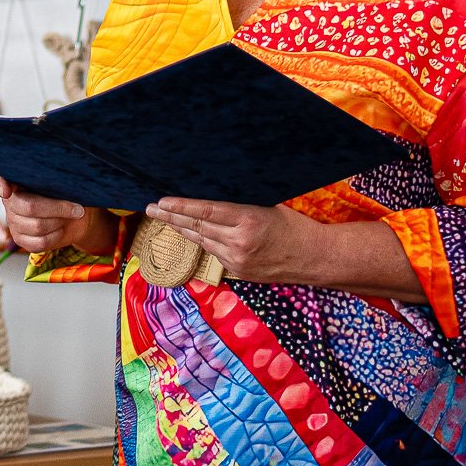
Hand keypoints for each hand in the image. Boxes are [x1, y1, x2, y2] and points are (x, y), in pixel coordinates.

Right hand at [0, 176, 118, 255]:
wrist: (74, 216)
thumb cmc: (65, 192)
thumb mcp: (61, 180)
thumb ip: (55, 176)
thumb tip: (63, 176)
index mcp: (15, 181)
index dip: (0, 186)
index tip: (8, 190)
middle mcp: (9, 202)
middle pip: (30, 207)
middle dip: (58, 208)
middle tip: (77, 208)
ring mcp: (13, 222)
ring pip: (38, 226)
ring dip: (61, 221)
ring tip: (73, 216)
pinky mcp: (21, 240)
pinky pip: (40, 242)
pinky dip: (57, 236)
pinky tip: (63, 228)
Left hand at [145, 196, 314, 281]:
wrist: (315, 258)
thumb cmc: (294, 227)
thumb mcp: (268, 206)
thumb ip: (240, 204)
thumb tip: (213, 193)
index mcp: (248, 220)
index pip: (204, 211)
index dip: (180, 206)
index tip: (161, 201)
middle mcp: (239, 242)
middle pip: (196, 227)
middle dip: (170, 217)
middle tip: (150, 209)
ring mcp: (237, 260)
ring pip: (201, 241)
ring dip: (181, 229)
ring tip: (164, 219)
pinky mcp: (238, 272)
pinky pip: (213, 253)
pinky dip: (201, 242)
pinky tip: (190, 233)